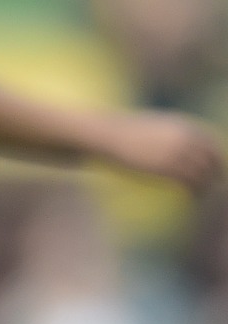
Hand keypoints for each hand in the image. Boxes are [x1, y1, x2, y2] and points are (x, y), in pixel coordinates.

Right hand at [103, 110, 223, 190]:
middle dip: (216, 174)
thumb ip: (168, 133)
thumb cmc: (122, 132)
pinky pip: (191, 183)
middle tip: (210, 186)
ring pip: (205, 173)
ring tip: (198, 195)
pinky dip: (195, 192)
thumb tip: (172, 143)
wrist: (107, 136)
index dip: (216, 157)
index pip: (212, 142)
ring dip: (206, 186)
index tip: (212, 169)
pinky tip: (191, 198)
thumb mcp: (151, 126)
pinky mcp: (168, 167)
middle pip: (213, 159)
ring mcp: (178, 152)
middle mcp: (186, 137)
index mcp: (184, 125)